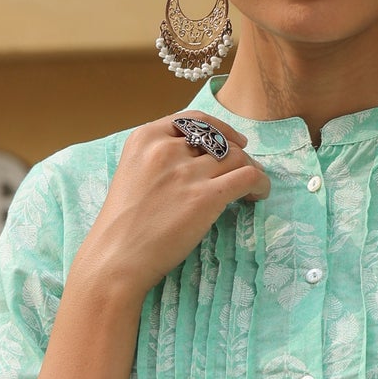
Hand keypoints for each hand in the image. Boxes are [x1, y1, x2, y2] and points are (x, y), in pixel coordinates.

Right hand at [70, 110, 270, 300]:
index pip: (193, 120)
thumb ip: (159, 161)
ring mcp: (186, 172)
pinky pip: (248, 177)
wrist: (117, 258)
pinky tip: (257, 196)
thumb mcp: (132, 175)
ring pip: (238, 156)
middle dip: (236, 154)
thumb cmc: (122, 226)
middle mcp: (166, 149)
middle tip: (242, 173)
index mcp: (145, 138)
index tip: (233, 141)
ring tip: (251, 188)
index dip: (220, 129)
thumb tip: (198, 160)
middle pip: (219, 140)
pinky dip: (260, 183)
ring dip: (251, 169)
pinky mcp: (206, 197)